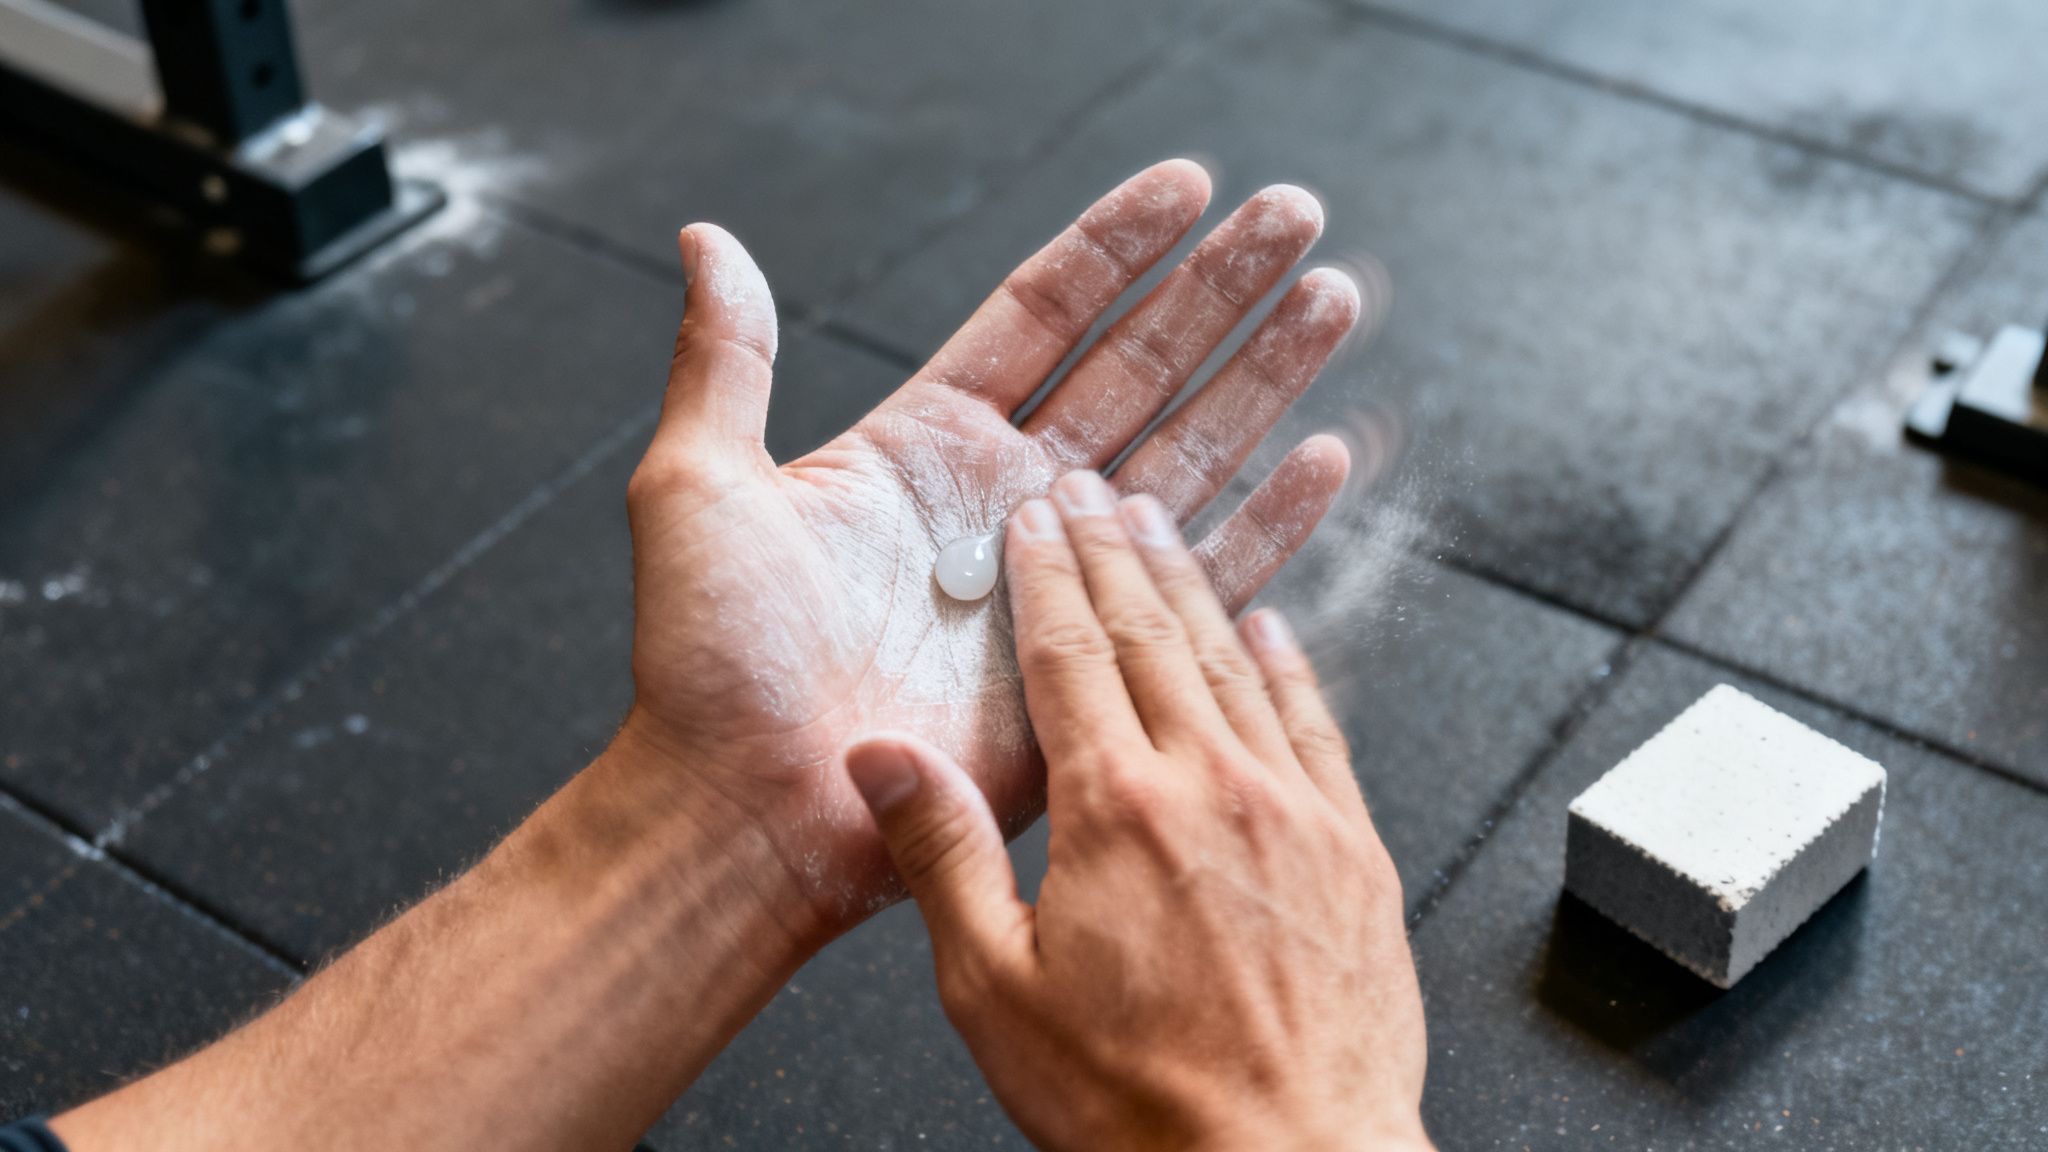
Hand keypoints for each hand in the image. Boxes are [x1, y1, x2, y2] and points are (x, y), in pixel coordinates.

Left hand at [620, 160, 1361, 939]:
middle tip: (1294, 212)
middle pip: (1140, 366)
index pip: (1044, 315)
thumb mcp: (699, 485)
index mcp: (928, 445)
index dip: (1117, 248)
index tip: (1187, 184)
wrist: (750, 810)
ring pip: (1190, 452)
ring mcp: (1063, 580)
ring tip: (1334, 297)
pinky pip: (1206, 579)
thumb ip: (729, 360)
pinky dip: (1272, 521)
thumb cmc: (710, 664)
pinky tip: (1328, 454)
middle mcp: (1010, 501)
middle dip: (1220, 288)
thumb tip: (706, 240)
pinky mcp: (1102, 664)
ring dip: (1265, 376)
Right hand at [843, 472, 1430, 1151]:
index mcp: (1118, 813)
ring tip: (1168, 522)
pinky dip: (1287, 663)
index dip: (1048, 576)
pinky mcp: (1353, 850)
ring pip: (1235, 661)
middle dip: (1116, 550)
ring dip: (1195, 582)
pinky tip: (1272, 625)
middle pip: (1154, 635)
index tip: (1036, 519)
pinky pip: (1317, 723)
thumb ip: (941, 857)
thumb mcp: (995, 992)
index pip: (1072, 657)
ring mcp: (1295, 813)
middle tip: (1095, 486)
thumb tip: (883, 759)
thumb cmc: (1144, 1104)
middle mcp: (1213, 789)